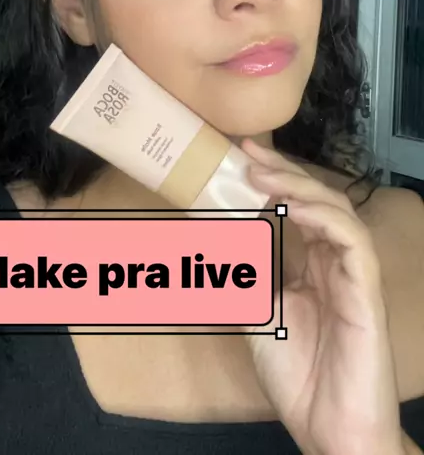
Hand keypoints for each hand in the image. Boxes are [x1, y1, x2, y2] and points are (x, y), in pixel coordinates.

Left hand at [240, 139, 403, 454]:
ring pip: (337, 210)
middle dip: (283, 171)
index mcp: (314, 267)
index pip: (297, 209)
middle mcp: (336, 263)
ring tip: (263, 175)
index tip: (240, 157)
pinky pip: (352, 241)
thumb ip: (245, 281)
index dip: (274, 180)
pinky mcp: (366, 291)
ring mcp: (353, 274)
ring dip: (300, 187)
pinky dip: (323, 217)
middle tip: (248, 153)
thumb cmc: (299, 377)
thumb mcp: (258, 319)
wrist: (330, 428)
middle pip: (317, 200)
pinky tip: (293, 208)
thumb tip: (214, 244)